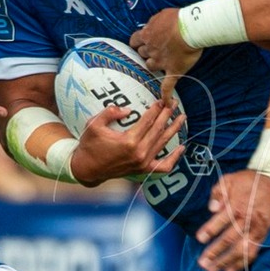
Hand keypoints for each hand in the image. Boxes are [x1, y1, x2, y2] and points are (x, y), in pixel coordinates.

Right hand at [67, 100, 184, 184]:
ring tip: (182, 118)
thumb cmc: (90, 146)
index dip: (156, 109)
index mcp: (129, 141)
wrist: (87, 169)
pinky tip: (182, 147)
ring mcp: (143, 163)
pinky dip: (175, 158)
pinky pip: (164, 166)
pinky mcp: (143, 170)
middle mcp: (139, 153)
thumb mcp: (94, 125)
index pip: (148, 121)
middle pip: (158, 129)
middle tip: (174, 103)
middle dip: (167, 115)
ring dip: (174, 129)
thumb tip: (127, 109)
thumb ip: (110, 113)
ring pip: (163, 143)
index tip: (162, 100)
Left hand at [129, 9, 202, 97]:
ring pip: (150, 66)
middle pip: (142, 54)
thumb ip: (153, 23)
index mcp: (146, 35)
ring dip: (153, 65)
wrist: (192, 28)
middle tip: (155, 50)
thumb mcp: (161, 15)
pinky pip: (167, 86)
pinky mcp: (173, 70)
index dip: (137, 42)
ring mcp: (161, 62)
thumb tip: (151, 27)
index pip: (134, 41)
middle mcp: (151, 49)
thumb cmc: (178, 19)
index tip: (141, 42)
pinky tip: (166, 103)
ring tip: (160, 64)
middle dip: (147, 52)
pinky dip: (166, 95)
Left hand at [194, 170, 269, 270]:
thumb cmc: (248, 181)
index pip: (221, 220)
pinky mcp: (263, 235)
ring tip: (214, 270)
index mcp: (236, 205)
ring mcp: (256, 229)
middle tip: (203, 263)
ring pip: (241, 249)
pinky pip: (253, 252)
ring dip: (227, 262)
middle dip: (215, 252)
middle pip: (229, 239)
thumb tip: (212, 208)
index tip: (200, 239)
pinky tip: (231, 270)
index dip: (210, 230)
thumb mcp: (229, 180)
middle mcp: (246, 220)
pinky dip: (242, 263)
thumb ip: (218, 193)